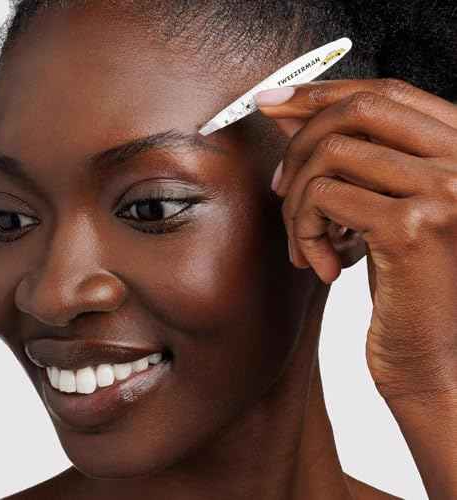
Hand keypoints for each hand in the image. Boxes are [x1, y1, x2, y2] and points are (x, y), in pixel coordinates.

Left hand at [256, 78, 456, 405]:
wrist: (428, 351)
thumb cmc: (401, 281)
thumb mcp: (371, 206)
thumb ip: (342, 155)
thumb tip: (284, 108)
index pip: (384, 91)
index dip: (320, 91)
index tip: (270, 100)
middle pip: (356, 112)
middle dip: (299, 145)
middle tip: (279, 188)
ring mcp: (444, 188)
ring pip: (330, 156)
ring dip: (297, 201)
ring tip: (305, 242)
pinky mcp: (413, 226)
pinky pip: (323, 199)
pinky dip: (304, 232)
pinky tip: (322, 266)